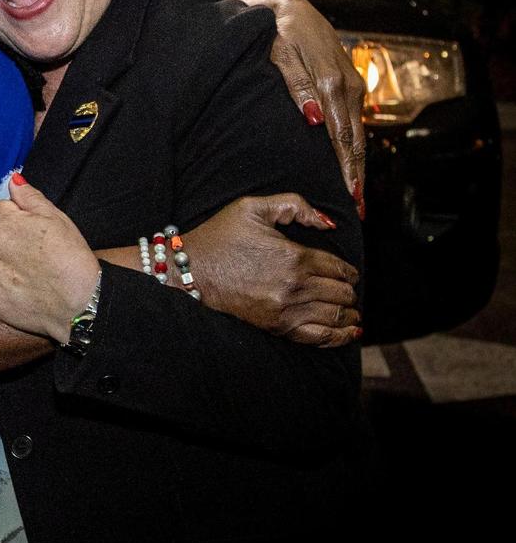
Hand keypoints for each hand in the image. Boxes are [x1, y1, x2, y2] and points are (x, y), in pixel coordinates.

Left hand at [0, 176, 98, 343]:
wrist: (80, 304)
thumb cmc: (72, 260)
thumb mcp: (58, 219)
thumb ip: (30, 196)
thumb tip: (13, 180)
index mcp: (7, 222)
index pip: (0, 211)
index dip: (18, 220)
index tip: (33, 234)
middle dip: (9, 240)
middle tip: (33, 255)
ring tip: (25, 273)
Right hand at [181, 194, 360, 347]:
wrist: (190, 270)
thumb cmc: (220, 236)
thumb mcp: (253, 207)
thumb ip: (294, 205)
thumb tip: (327, 224)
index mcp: (295, 256)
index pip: (339, 268)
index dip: (348, 270)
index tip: (348, 272)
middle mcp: (295, 286)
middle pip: (341, 293)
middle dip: (348, 290)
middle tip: (347, 288)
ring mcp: (286, 310)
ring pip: (336, 316)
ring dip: (349, 313)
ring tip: (353, 311)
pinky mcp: (276, 327)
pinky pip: (319, 337)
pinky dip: (338, 336)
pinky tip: (348, 331)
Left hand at [221, 0, 366, 217]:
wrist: (287, 9)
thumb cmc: (275, 32)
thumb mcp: (278, 54)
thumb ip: (296, 86)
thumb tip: (316, 120)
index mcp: (329, 80)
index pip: (341, 133)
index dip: (345, 166)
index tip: (347, 194)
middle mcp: (346, 83)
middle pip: (355, 138)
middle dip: (356, 174)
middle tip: (357, 207)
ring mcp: (351, 84)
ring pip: (357, 131)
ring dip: (358, 164)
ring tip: (357, 195)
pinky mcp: (349, 83)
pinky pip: (354, 121)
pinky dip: (354, 146)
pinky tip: (352, 166)